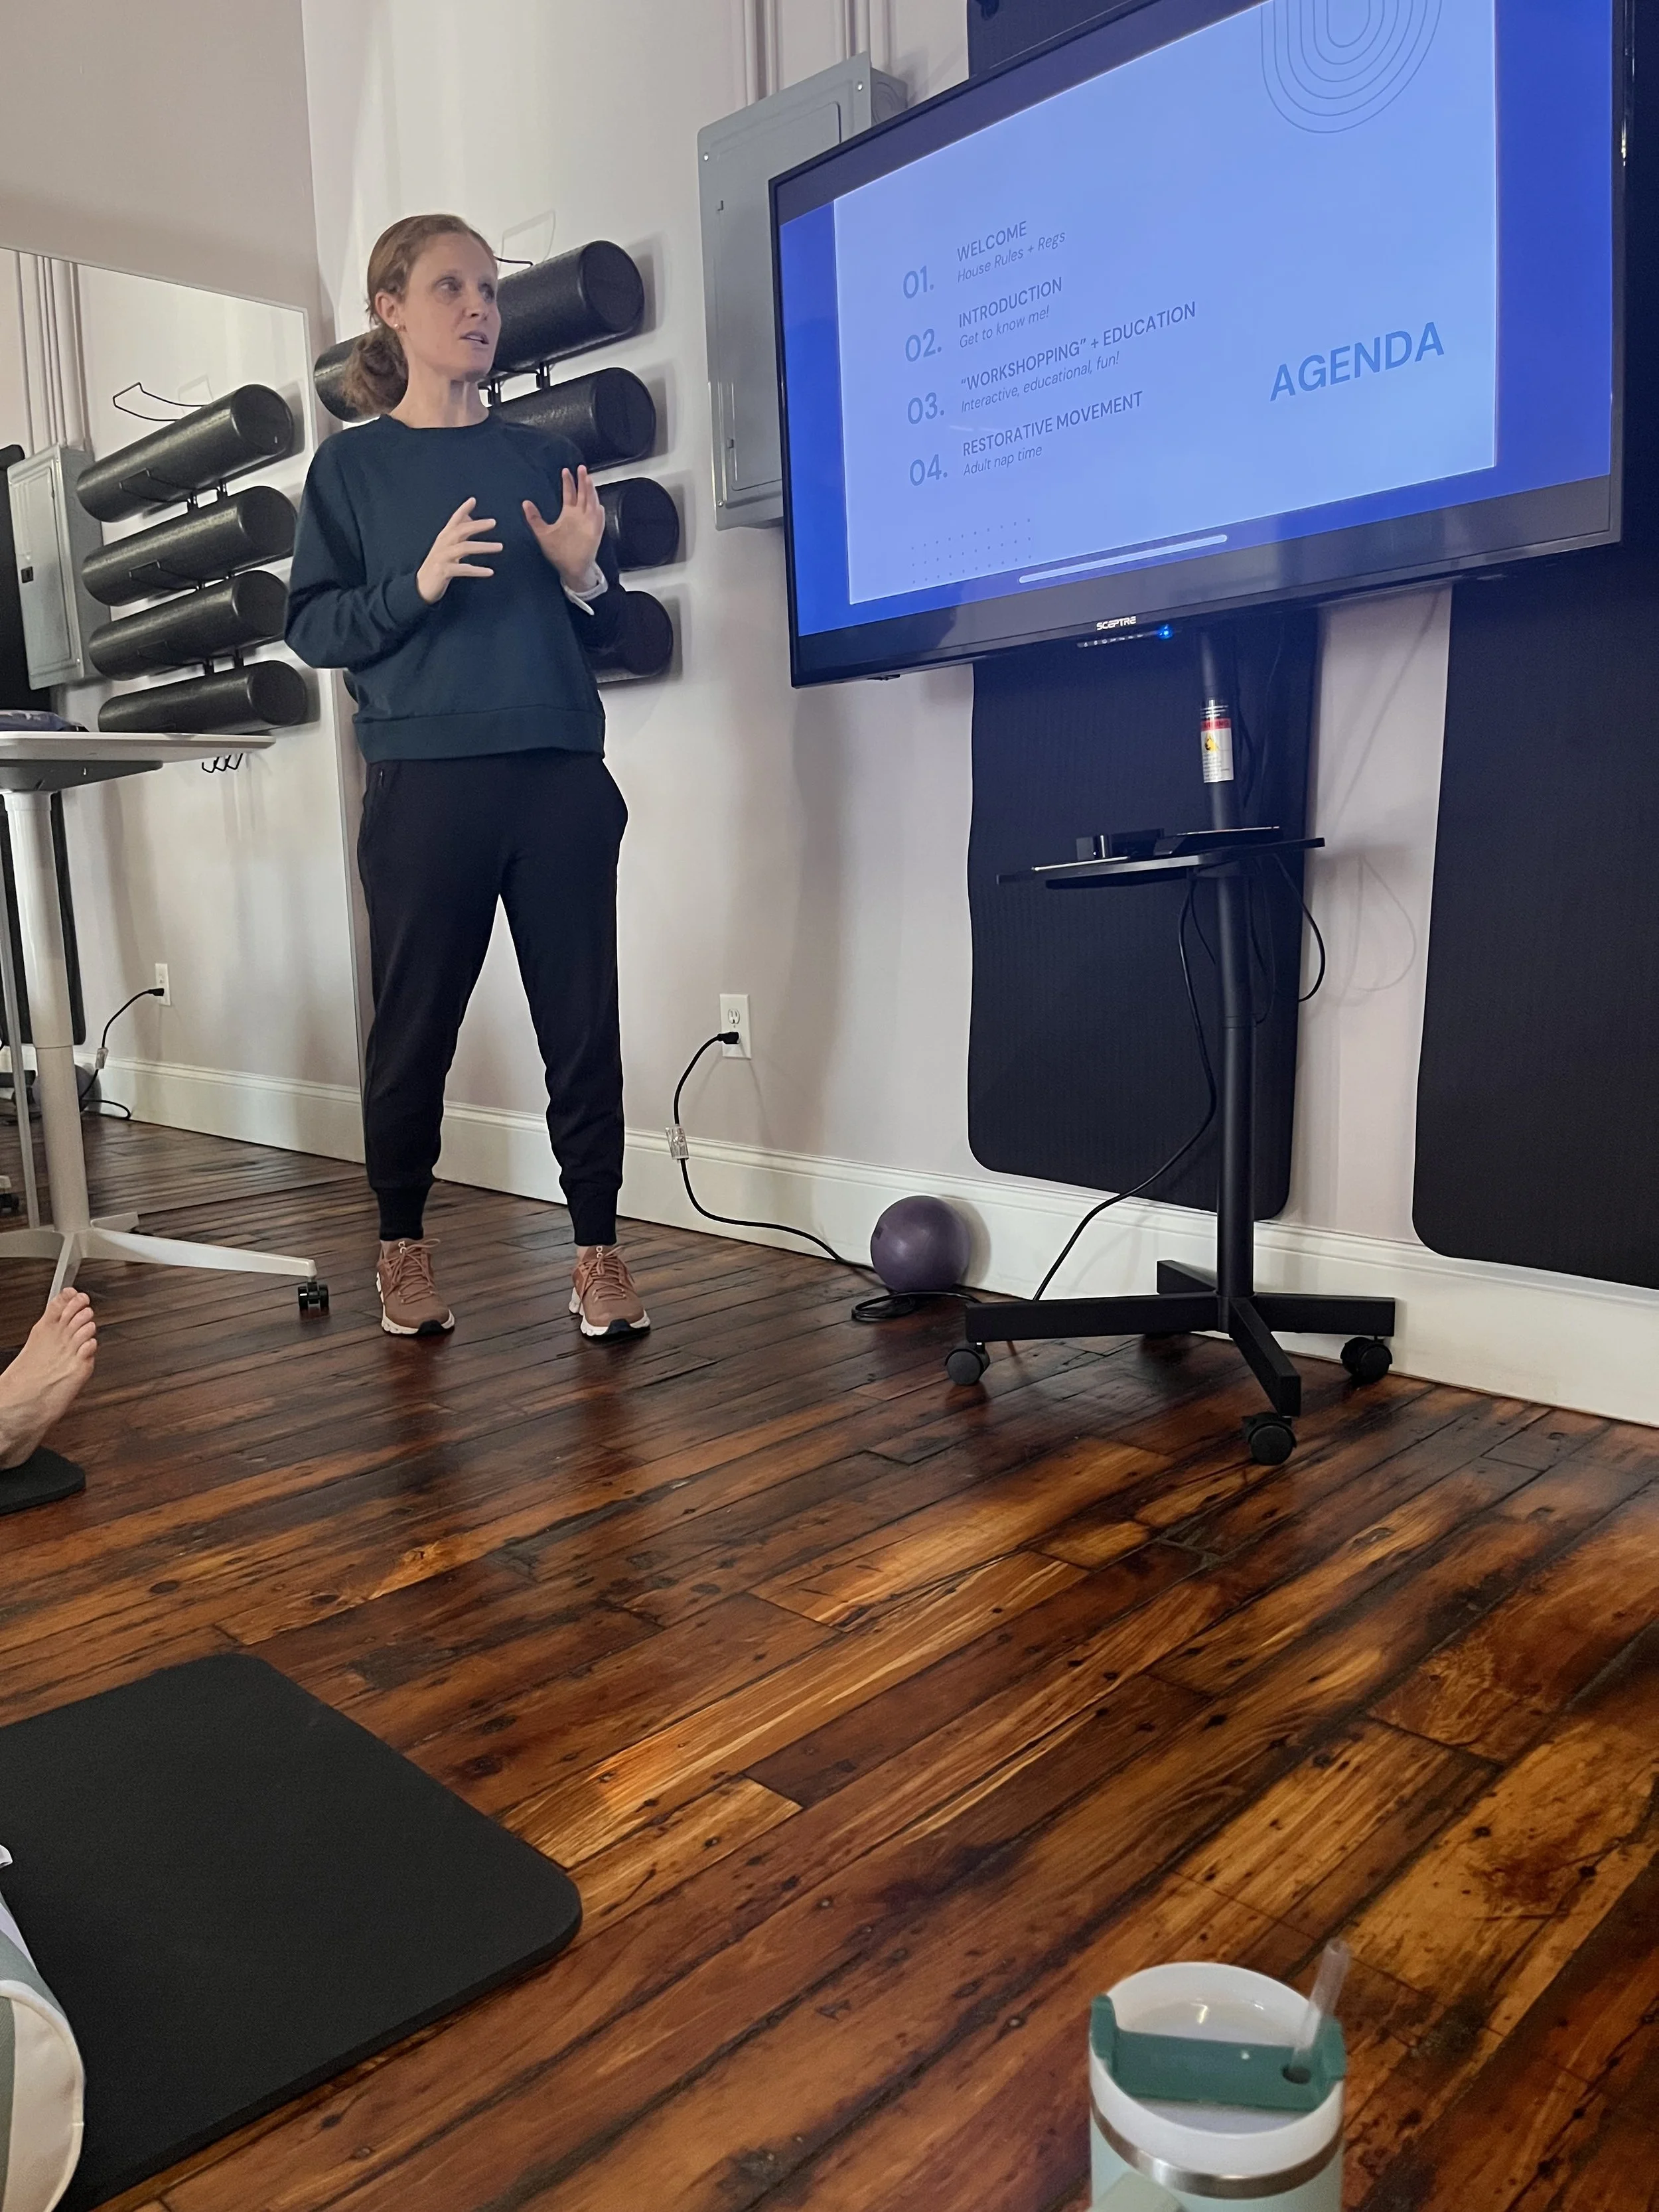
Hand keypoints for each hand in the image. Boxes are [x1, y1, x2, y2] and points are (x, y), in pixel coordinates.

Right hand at [416, 498, 502, 603]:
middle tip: (493, 522)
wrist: (421, 586)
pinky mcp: (443, 571)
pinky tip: (490, 572)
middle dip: (477, 525)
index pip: (454, 520)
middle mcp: (443, 544)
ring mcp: (442, 557)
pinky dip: (477, 570)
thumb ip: (459, 533)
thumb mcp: (447, 546)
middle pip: (460, 530)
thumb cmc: (438, 564)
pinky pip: (463, 569)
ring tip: (500, 547)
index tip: (473, 500)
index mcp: (444, 537)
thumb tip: (470, 517)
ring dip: (483, 546)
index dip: (462, 509)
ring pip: (464, 548)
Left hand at [524, 467, 604, 589]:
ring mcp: (588, 524)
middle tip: (581, 468)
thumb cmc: (557, 551)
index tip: (565, 470)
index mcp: (569, 514)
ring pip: (591, 503)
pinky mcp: (594, 534)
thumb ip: (534, 518)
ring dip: (591, 492)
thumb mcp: (542, 533)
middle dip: (582, 481)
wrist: (569, 567)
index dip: (568, 482)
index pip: (570, 494)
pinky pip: (598, 522)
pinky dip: (598, 515)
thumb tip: (525, 503)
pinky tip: (598, 506)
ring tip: (589, 480)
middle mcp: (580, 516)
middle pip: (583, 494)